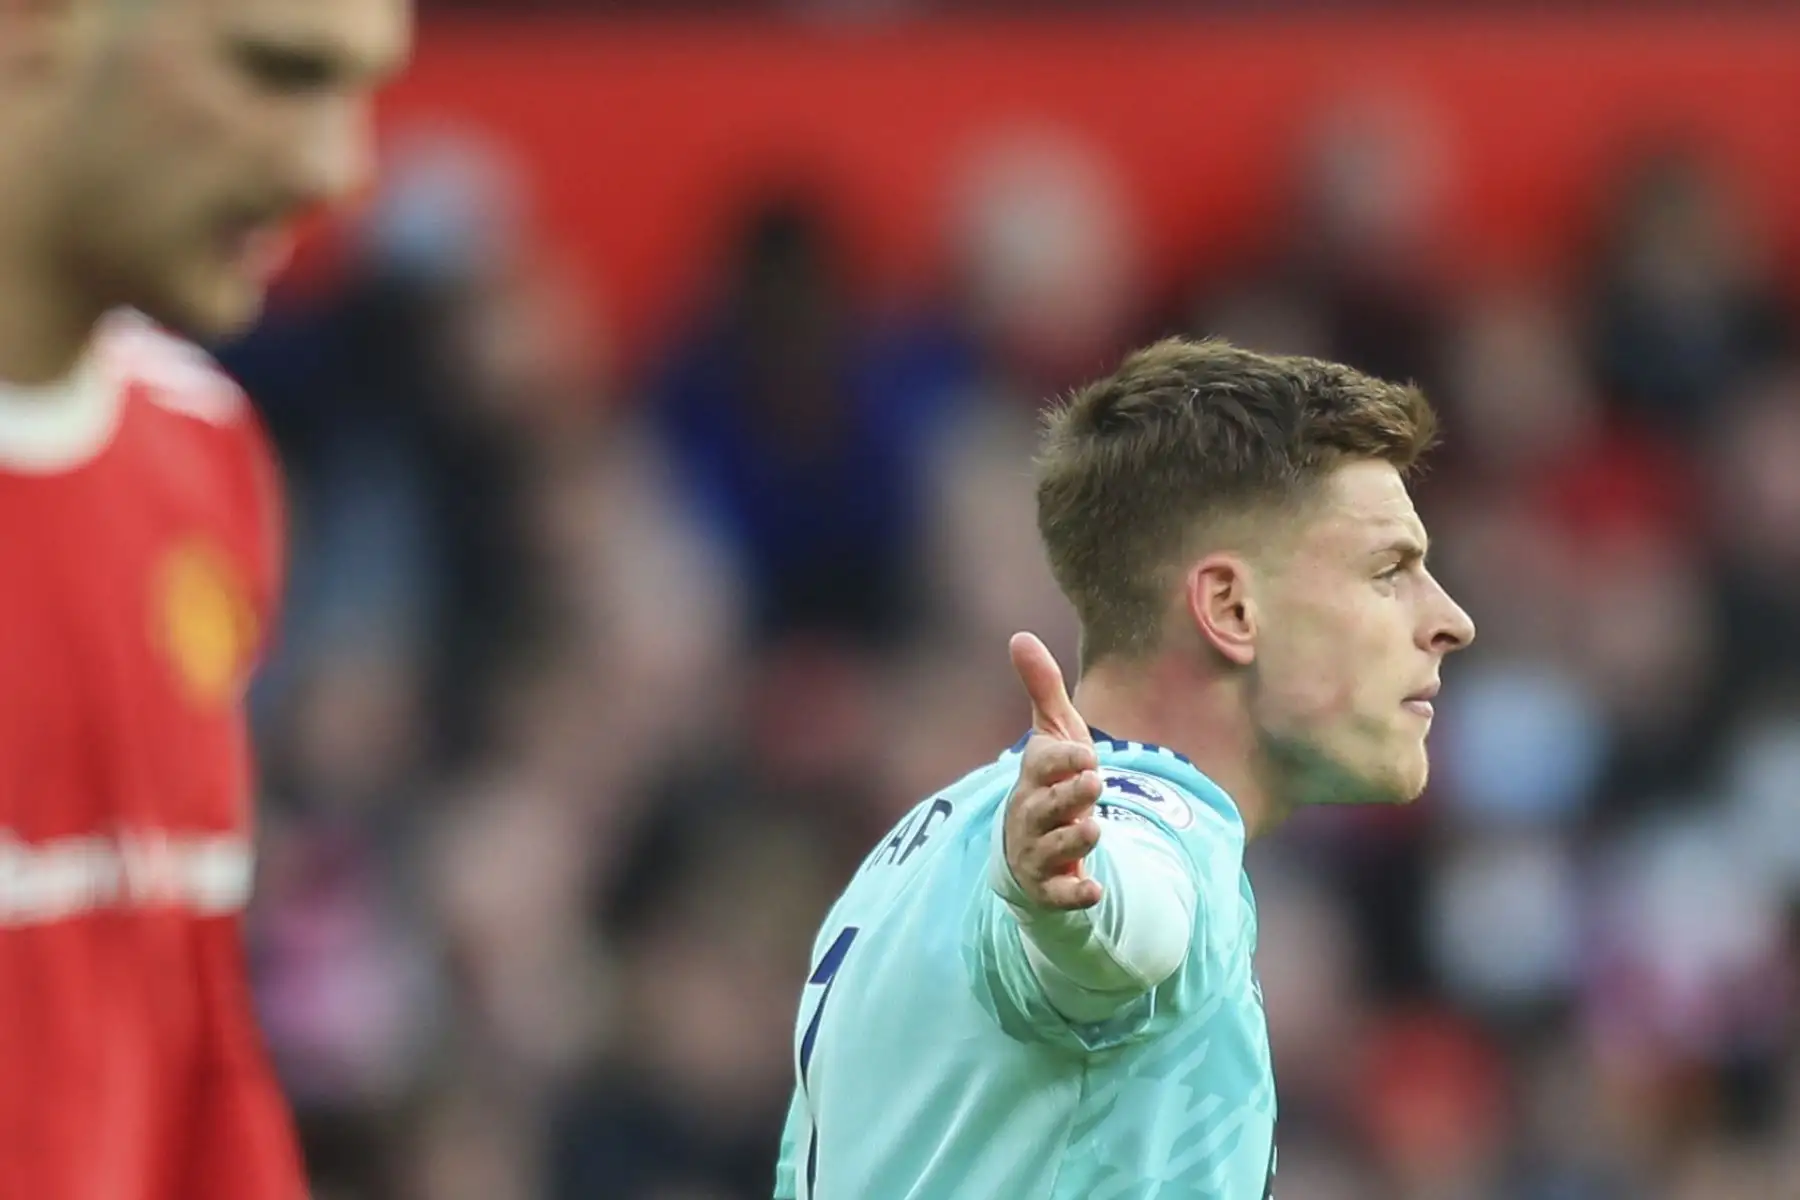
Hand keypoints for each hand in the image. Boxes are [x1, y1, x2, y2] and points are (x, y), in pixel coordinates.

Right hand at [1002, 632, 1103, 910]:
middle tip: (1095, 782)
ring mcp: (1038, 852)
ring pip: (1052, 848)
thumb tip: (1020, 635)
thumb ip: (1041, 688)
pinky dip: (1074, 895)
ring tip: (1094, 828)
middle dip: (1068, 796)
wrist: (1034, 850)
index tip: (1087, 753)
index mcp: (1034, 778)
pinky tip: (1094, 892)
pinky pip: (1059, 894)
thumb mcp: (1052, 736)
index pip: (1043, 765)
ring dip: (1072, 840)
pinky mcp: (1050, 887)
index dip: (1064, 759)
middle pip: (1045, 806)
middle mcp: (1031, 814)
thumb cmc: (1049, 784)